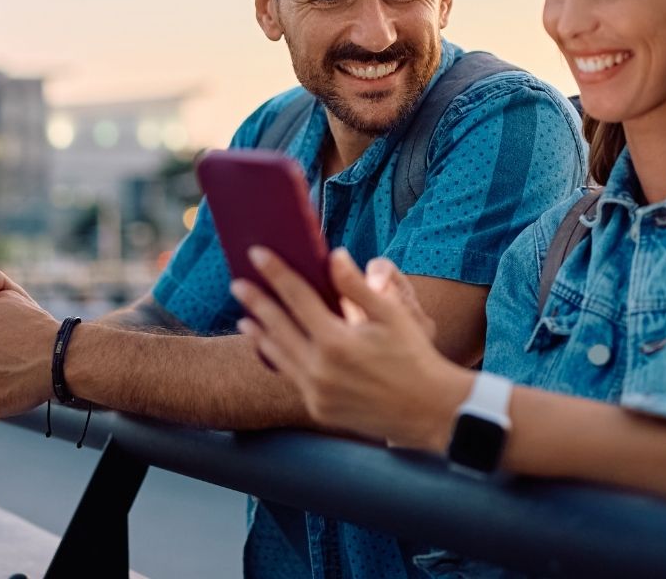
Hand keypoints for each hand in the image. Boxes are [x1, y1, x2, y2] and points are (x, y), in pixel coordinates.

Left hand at [230, 248, 469, 450]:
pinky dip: (278, 359)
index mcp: (336, 342)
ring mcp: (316, 393)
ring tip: (245, 317)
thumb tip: (333, 256)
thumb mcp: (392, 315)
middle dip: (256, 301)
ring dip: (260, 333)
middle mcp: (320, 369)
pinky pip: (291, 378)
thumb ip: (357, 286)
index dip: (275, 272)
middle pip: (277, 326)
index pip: (296, 297)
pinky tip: (272, 348)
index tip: (257, 255)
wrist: (428, 411)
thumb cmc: (414, 357)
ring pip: (278, 356)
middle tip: (237, 283)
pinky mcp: (319, 409)